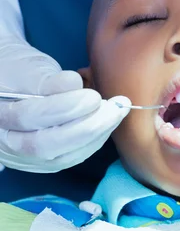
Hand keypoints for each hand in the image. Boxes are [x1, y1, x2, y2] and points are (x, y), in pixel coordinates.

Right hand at [0, 37, 130, 171]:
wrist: (11, 84)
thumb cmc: (19, 70)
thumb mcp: (29, 67)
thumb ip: (48, 80)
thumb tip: (74, 84)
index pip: (26, 118)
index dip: (63, 108)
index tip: (93, 96)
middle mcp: (6, 142)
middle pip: (43, 145)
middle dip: (86, 128)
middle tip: (114, 108)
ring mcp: (23, 157)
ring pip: (60, 158)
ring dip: (96, 136)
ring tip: (116, 112)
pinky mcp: (43, 162)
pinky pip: (70, 159)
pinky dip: (94, 142)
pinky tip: (108, 124)